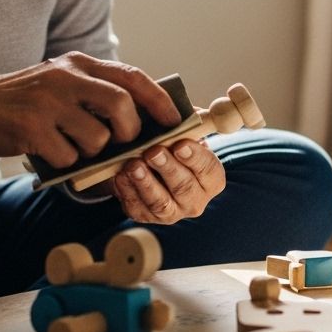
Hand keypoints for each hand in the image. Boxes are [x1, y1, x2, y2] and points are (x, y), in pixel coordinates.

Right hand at [0, 51, 181, 168]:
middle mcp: (66, 76)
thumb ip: (96, 93)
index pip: (132, 77)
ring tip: (68, 144)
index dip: (158, 100)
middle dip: (128, 133)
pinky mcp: (31, 127)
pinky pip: (68, 158)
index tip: (174, 120)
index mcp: (80, 63)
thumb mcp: (61, 83)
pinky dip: (64, 163)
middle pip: (122, 106)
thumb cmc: (23, 103)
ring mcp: (48, 101)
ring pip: (96, 139)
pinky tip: (47, 151)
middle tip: (119, 143)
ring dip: (89, 153)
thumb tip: (145, 119)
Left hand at [110, 137, 226, 223]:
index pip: (208, 169)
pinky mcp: (147, 217)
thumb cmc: (175, 146)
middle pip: (184, 187)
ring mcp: (172, 213)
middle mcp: (196, 200)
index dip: (194, 157)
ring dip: (146, 183)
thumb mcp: (187, 134)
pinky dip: (127, 191)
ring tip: (134, 166)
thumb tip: (184, 115)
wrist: (156, 168)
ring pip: (160, 203)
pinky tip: (120, 176)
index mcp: (212, 179)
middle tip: (153, 152)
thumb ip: (189, 127)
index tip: (180, 145)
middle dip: (167, 168)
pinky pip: (137, 208)